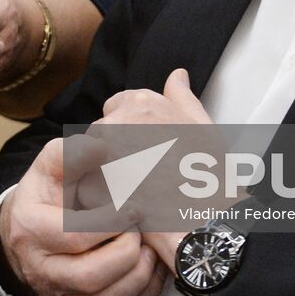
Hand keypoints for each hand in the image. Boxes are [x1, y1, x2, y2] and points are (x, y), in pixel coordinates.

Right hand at [0, 137, 168, 295]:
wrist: (27, 231)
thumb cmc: (45, 194)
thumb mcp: (50, 165)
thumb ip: (71, 153)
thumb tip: (100, 146)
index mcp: (31, 230)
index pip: (73, 235)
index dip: (109, 222)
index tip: (132, 206)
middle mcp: (41, 269)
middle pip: (89, 276)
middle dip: (124, 252)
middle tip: (140, 229)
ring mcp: (60, 294)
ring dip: (137, 275)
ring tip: (148, 247)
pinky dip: (141, 293)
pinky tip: (150, 267)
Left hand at [98, 68, 210, 266]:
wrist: (204, 220)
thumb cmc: (208, 174)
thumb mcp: (202, 126)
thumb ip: (181, 96)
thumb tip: (176, 74)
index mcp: (140, 103)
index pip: (116, 106)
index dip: (131, 130)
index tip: (146, 148)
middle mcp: (115, 122)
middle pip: (101, 132)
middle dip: (115, 150)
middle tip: (145, 174)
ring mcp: (99, 155)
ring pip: (91, 160)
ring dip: (105, 172)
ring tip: (138, 192)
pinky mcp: (90, 185)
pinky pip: (86, 188)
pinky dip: (100, 198)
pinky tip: (126, 206)